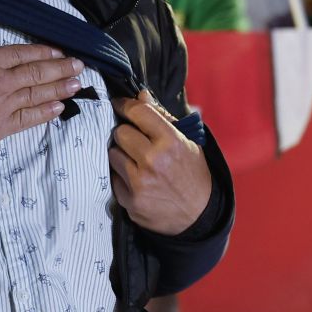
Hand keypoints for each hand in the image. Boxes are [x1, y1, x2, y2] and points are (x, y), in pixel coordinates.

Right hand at [0, 0, 85, 151]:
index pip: (20, 54)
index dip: (42, 52)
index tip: (59, 50)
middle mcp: (1, 83)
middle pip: (36, 73)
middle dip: (60, 68)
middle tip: (79, 65)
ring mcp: (4, 106)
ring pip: (38, 94)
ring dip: (59, 88)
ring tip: (77, 83)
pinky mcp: (1, 127)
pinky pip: (29, 119)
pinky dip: (45, 113)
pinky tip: (59, 109)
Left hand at [110, 91, 210, 235]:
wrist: (199, 216)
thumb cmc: (193, 174)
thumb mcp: (187, 142)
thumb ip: (162, 118)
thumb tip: (141, 95)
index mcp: (171, 142)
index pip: (138, 112)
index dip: (125, 105)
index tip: (119, 104)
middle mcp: (153, 161)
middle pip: (120, 133)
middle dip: (125, 133)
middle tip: (134, 139)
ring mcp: (139, 182)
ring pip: (112, 154)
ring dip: (121, 154)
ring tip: (136, 161)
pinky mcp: (130, 201)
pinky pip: (113, 178)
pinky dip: (121, 176)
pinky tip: (136, 179)